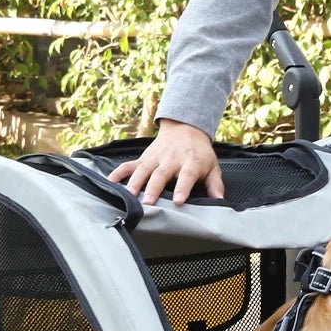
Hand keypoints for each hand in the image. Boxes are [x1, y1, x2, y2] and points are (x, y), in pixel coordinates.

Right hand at [108, 118, 224, 205]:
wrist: (185, 128)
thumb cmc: (199, 153)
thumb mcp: (213, 166)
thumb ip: (215, 184)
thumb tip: (220, 200)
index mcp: (190, 162)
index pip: (187, 175)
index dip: (183, 187)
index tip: (179, 200)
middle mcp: (171, 159)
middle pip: (161, 174)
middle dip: (154, 188)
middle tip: (148, 202)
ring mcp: (155, 158)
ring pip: (143, 170)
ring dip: (135, 182)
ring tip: (129, 195)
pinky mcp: (144, 158)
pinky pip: (129, 165)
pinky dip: (119, 172)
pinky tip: (110, 182)